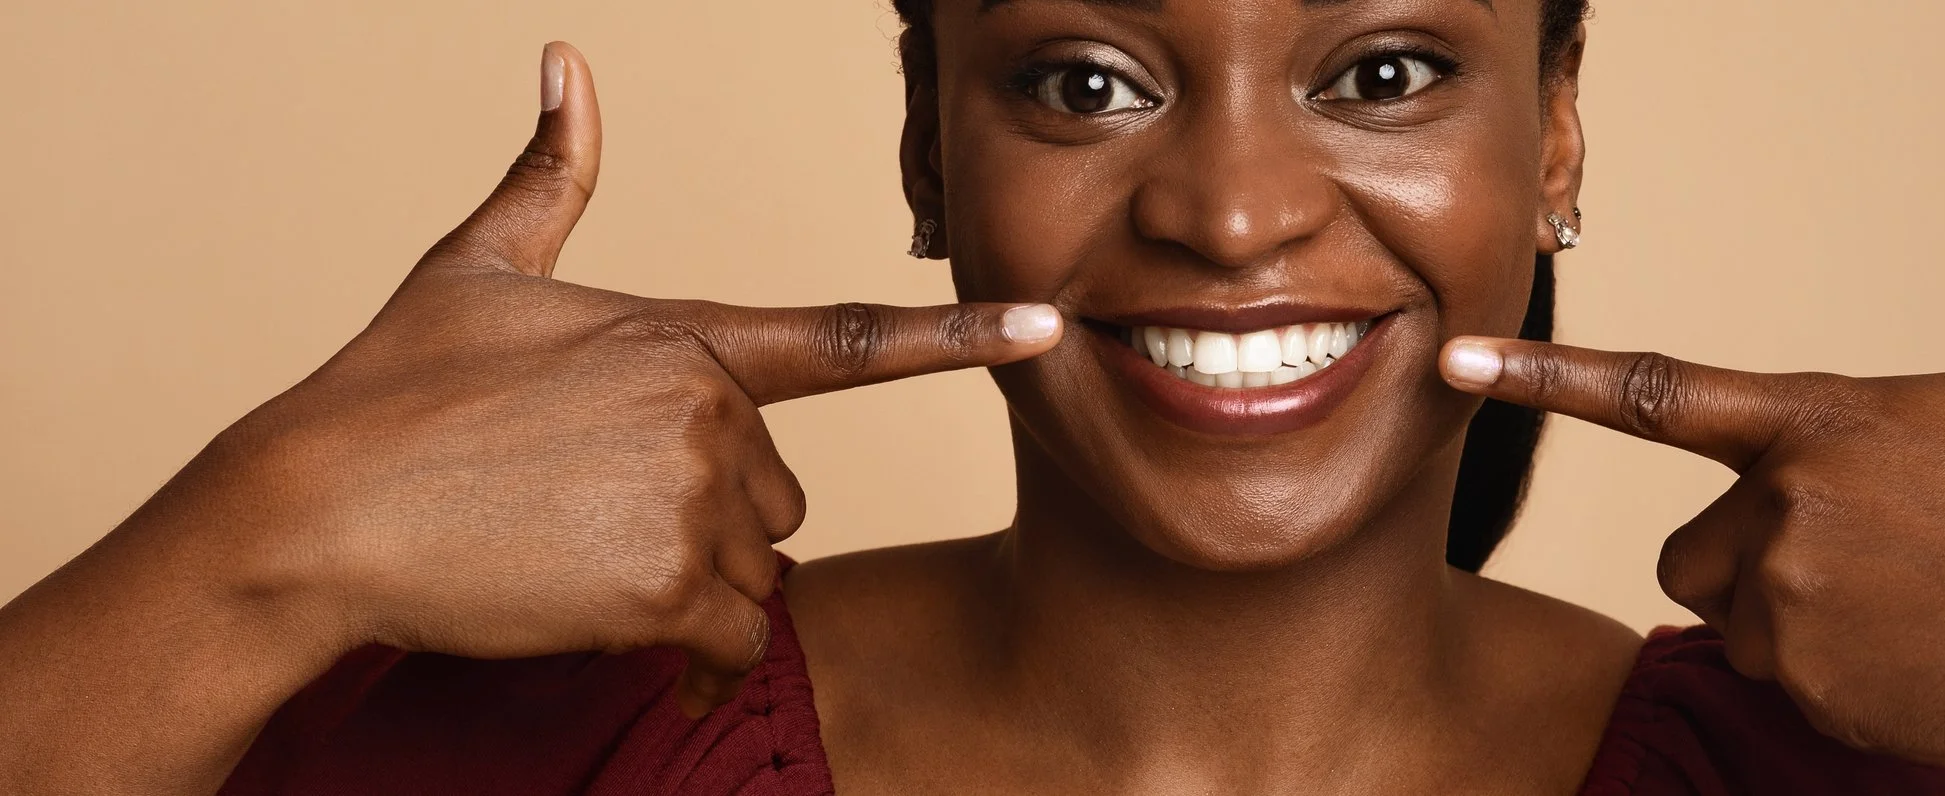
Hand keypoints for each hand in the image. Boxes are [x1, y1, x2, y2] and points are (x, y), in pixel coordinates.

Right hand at [169, 43, 1061, 715]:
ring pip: (753, 566)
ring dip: (684, 574)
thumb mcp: (474, 271)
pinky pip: (728, 633)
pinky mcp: (667, 583)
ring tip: (572, 547)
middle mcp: (708, 410)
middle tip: (587, 501)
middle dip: (707, 510)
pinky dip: (681, 642)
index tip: (1047, 327)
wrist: (311, 514)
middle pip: (777, 491)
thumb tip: (567, 62)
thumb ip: (549, 180)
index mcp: (683, 336)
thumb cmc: (387, 395)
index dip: (957, 336)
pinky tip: (591, 607)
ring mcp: (693, 497)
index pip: (848, 339)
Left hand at [1440, 117, 1944, 790]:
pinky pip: (1780, 678)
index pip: (1650, 390)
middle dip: (1755, 555)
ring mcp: (1787, 601)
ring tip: (1911, 609)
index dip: (1542, 375)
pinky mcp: (1806, 682)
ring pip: (1738, 614)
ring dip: (1796, 619)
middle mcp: (1782, 509)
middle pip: (1694, 543)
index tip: (1454, 360)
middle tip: (1876, 559)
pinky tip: (1921, 659)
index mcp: (1818, 419)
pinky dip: (1835, 678)